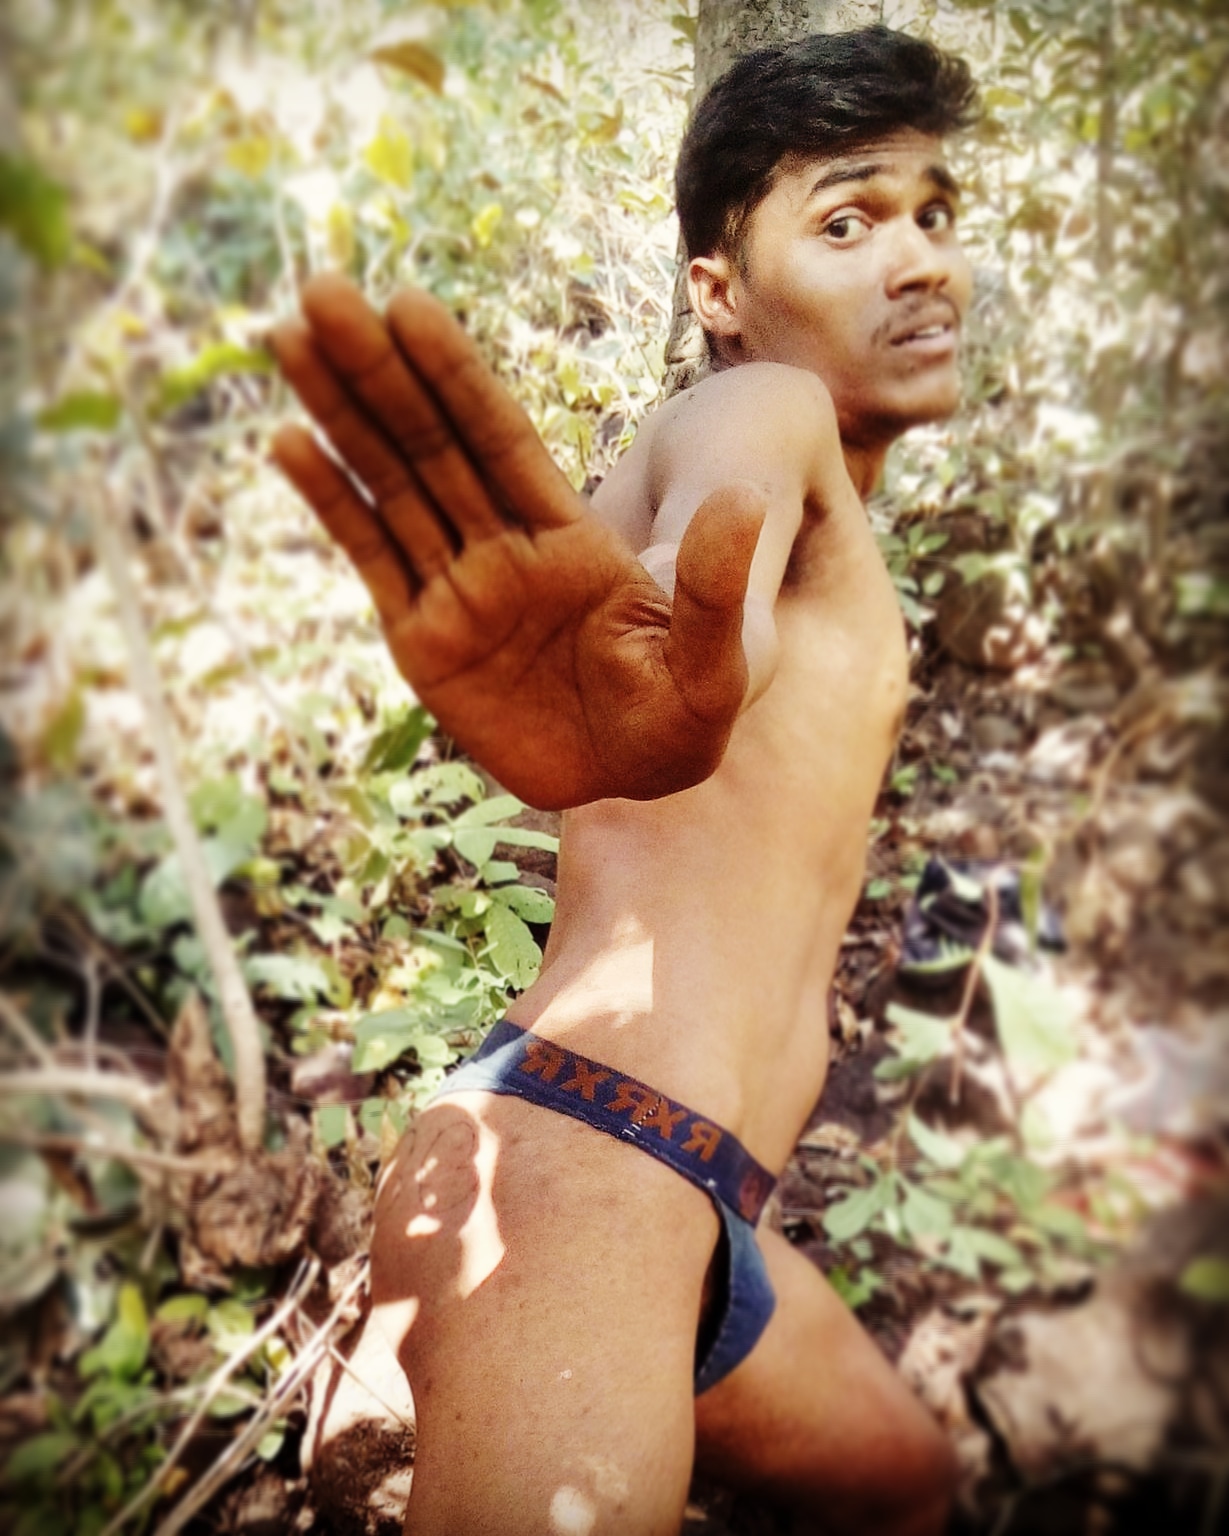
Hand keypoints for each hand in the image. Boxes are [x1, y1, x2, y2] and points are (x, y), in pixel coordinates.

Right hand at [269, 274, 766, 809]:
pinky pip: (373, 560)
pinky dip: (333, 504)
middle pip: (431, 442)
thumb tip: (746, 496)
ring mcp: (456, 589)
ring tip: (286, 335)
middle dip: (377, 370)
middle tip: (320, 291)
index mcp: (570, 539)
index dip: (455, 375)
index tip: (408, 305)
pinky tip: (288, 442)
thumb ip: (716, 584)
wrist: (630, 777)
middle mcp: (504, 547)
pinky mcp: (422, 641)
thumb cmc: (680, 717)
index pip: (501, 439)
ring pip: (388, 485)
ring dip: (338, 412)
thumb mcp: (714, 661)